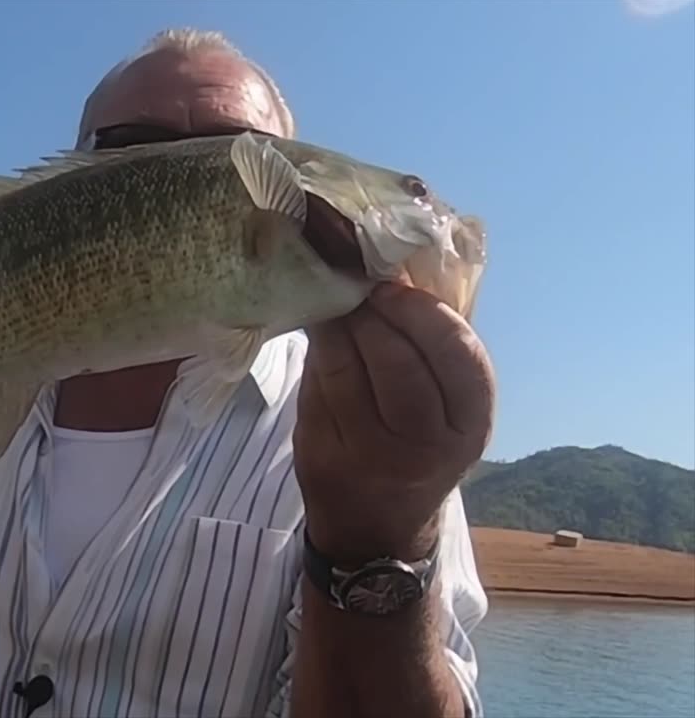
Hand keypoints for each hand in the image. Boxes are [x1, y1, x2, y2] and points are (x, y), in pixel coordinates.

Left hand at [295, 282, 494, 561]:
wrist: (378, 520)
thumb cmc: (415, 438)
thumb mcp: (445, 402)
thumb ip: (432, 345)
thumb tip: (395, 266)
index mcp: (470, 422)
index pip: (457, 356)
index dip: (424, 313)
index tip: (396, 286)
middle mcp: (426, 446)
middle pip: (399, 364)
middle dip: (375, 316)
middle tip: (358, 287)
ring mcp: (371, 457)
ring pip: (348, 373)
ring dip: (338, 328)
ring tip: (335, 304)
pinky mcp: (324, 458)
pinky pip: (315, 391)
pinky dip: (315, 355)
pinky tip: (318, 335)